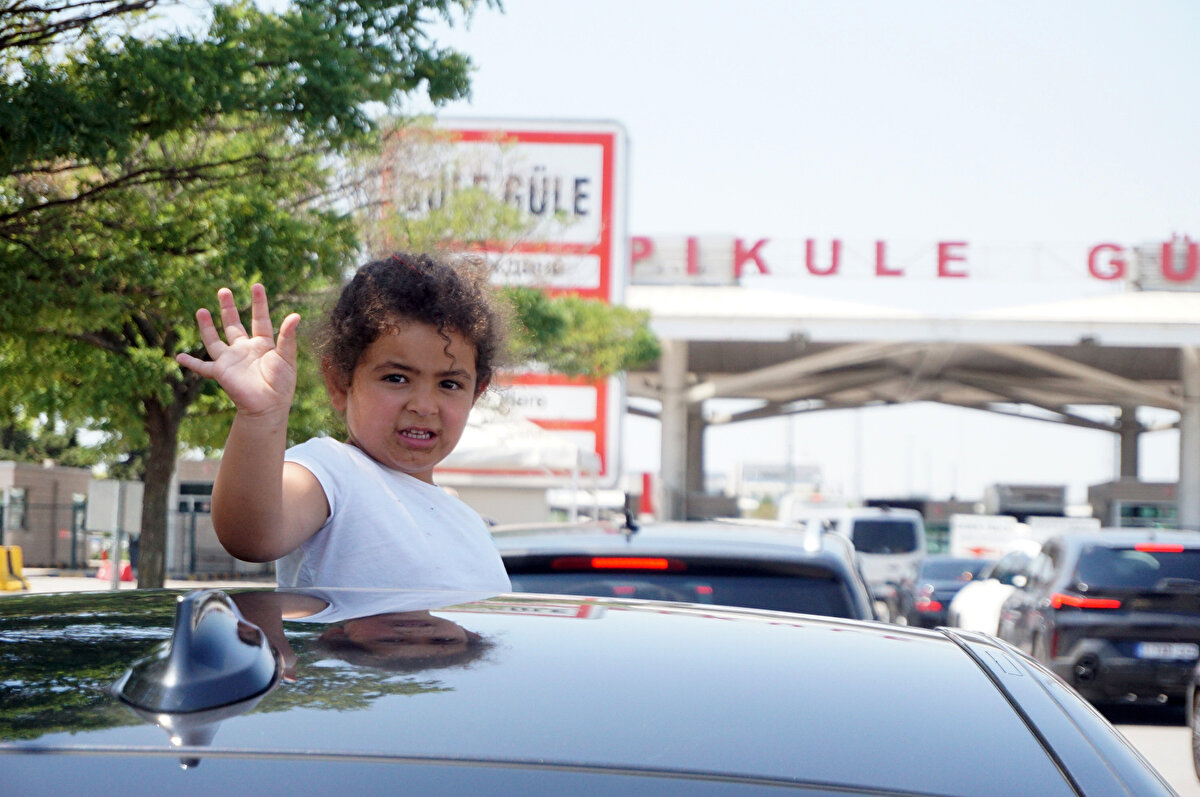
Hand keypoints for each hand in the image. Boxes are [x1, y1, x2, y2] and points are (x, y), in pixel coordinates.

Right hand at [176, 284, 300, 417]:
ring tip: (201, 310)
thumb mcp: (287, 358)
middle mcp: (245, 349)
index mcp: (263, 345)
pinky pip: (202, 367)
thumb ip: (288, 338)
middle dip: (228, 308)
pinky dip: (190, 363)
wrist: (269, 407)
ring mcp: (231, 360)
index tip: (257, 286)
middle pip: (234, 325)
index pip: (260, 319)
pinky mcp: (220, 372)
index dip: (259, 303)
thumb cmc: (281, 384)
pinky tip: (178, 357)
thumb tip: (295, 315)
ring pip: (215, 340)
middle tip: (223, 290)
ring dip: (207, 326)